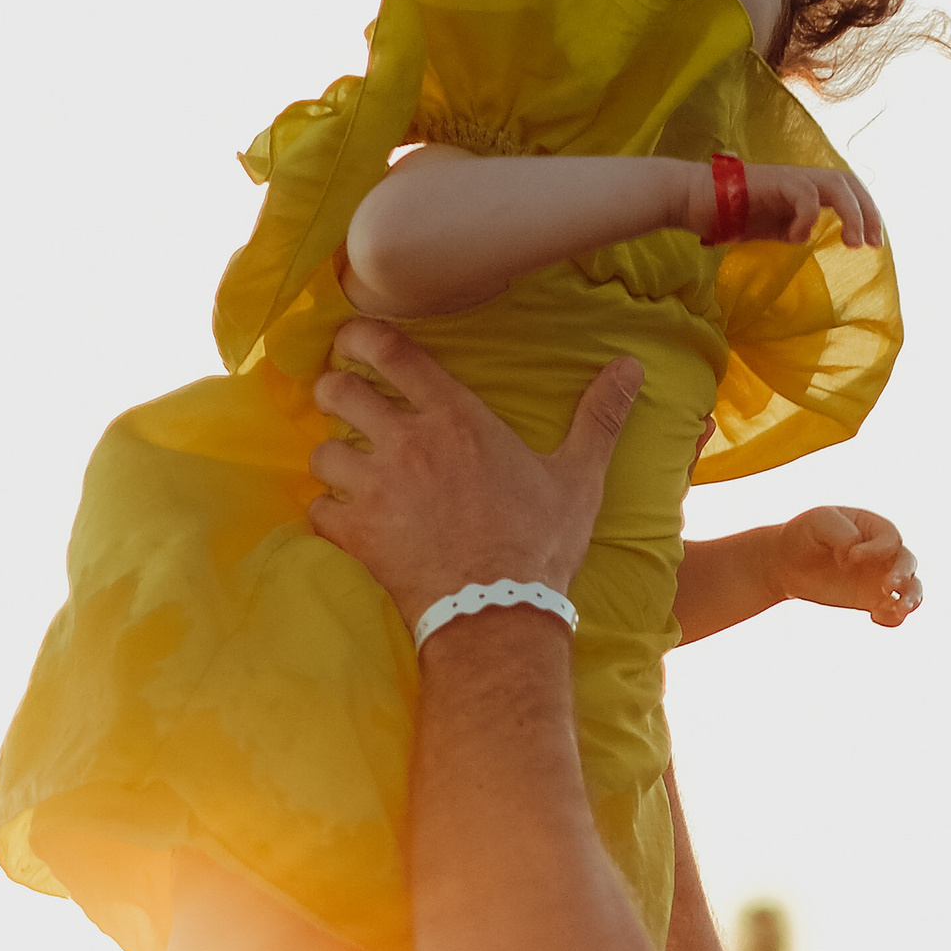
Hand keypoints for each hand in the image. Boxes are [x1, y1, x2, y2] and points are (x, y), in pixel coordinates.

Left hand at [310, 321, 642, 627]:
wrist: (498, 612)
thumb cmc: (539, 545)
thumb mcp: (578, 478)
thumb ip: (598, 417)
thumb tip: (632, 366)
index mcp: (455, 419)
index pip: (392, 354)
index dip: (361, 338)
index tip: (350, 341)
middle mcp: (407, 443)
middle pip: (340, 392)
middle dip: (333, 391)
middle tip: (340, 401)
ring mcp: (376, 488)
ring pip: (323, 452)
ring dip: (333, 458)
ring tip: (347, 468)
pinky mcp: (357, 534)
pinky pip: (318, 509)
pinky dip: (327, 513)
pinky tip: (343, 519)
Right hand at [687, 162, 885, 250]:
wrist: (692, 199)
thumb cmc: (727, 214)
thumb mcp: (771, 227)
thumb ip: (793, 229)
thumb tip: (808, 240)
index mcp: (803, 188)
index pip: (846, 191)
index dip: (865, 213)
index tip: (873, 244)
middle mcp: (800, 178)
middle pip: (849, 182)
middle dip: (868, 212)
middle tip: (874, 245)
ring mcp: (786, 177)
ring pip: (834, 184)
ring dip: (852, 214)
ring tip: (854, 244)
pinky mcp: (773, 181)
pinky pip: (805, 195)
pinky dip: (808, 217)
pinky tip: (796, 237)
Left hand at [773, 505, 922, 628]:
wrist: (788, 561)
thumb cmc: (807, 534)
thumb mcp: (819, 522)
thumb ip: (841, 533)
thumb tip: (854, 557)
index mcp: (876, 529)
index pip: (891, 540)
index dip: (877, 550)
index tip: (851, 558)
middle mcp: (885, 554)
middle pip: (908, 563)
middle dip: (903, 575)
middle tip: (886, 586)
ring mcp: (881, 578)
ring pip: (911, 589)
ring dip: (912, 600)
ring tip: (900, 609)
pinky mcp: (872, 601)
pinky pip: (893, 613)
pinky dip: (893, 619)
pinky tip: (875, 618)